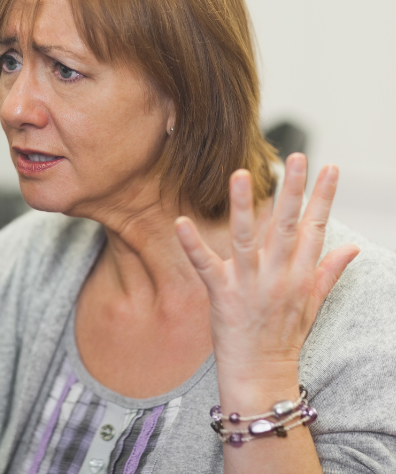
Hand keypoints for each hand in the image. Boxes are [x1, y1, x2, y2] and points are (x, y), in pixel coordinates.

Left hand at [174, 154, 358, 397]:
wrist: (261, 375)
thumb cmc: (284, 338)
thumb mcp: (312, 305)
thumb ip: (329, 272)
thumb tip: (352, 248)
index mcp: (299, 275)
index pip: (316, 228)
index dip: (324, 197)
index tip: (330, 167)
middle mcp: (278, 276)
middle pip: (286, 226)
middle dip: (292, 190)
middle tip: (296, 157)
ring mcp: (249, 284)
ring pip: (247, 238)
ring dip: (243, 205)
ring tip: (240, 174)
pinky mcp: (222, 295)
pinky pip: (206, 266)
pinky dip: (193, 245)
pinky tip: (181, 223)